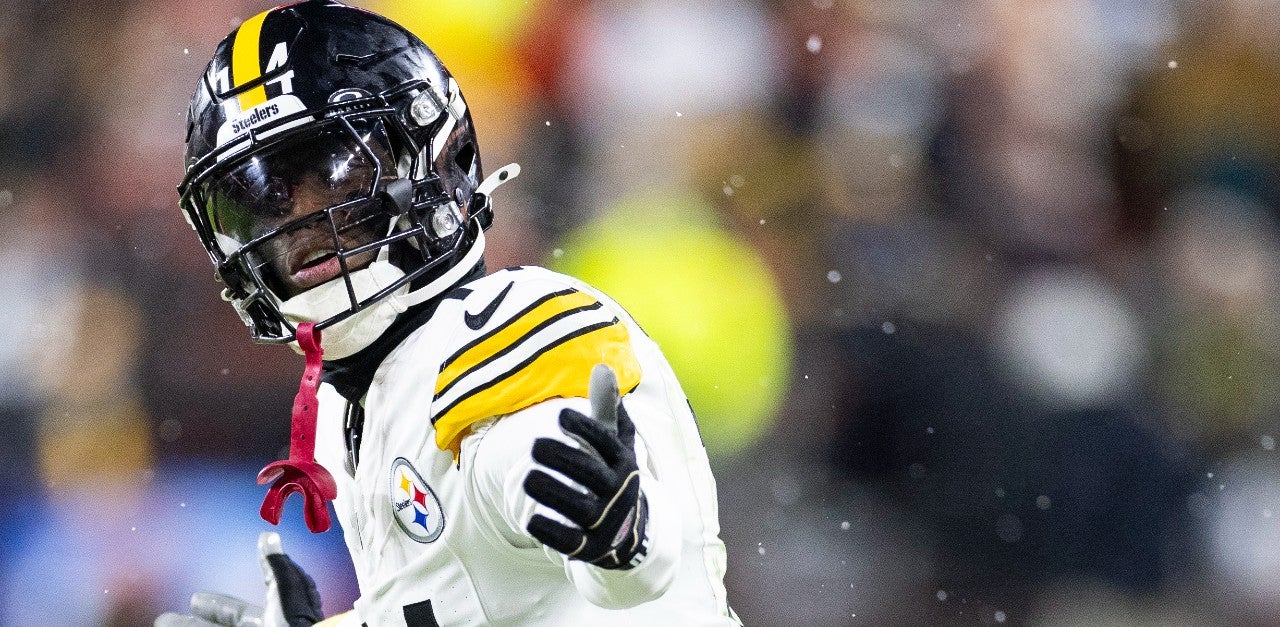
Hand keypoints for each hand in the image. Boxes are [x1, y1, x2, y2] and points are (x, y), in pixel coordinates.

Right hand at [155, 532, 322, 626]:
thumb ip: (276, 568)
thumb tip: (268, 535)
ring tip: (160, 624)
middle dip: (190, 623)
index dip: (217, 605)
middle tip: (165, 619)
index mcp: (275, 619)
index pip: (240, 612)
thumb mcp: (287, 594)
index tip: (195, 599)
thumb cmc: (296, 625)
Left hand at [523, 364, 649, 569]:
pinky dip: (550, 532)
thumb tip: (601, 366)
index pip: (606, 442)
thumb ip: (606, 407)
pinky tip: (530, 520)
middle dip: (562, 458)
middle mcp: (618, 491)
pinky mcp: (591, 547)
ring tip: (527, 478)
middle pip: (590, 473)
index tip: (560, 414)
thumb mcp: (615, 442)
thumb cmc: (614, 474)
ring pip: (579, 507)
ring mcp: (606, 521)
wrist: (633, 531)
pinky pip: (570, 541)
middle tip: (534, 446)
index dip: (585, 428)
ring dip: (552, 492)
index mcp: (623, 461)